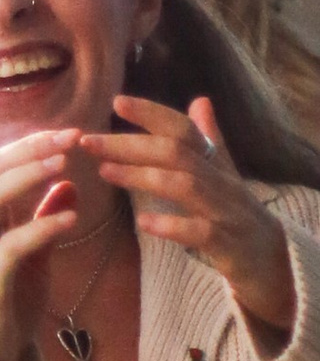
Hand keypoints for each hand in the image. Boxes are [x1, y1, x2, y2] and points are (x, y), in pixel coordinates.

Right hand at [0, 131, 90, 360]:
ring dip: (27, 177)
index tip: (68, 133)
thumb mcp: (33, 254)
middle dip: (29, 150)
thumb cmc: (8, 303)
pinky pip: (9, 248)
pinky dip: (39, 227)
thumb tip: (68, 182)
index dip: (29, 145)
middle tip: (70, 137)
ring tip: (64, 164)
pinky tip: (71, 217)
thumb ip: (44, 218)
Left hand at [86, 96, 295, 332]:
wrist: (271, 261)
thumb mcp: (222, 174)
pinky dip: (172, 224)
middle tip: (89, 142)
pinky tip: (143, 222)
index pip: (183, 129)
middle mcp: (221, 181)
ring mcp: (225, 212)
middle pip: (176, 153)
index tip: (115, 101)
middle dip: (130, 144)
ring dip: (142, 176)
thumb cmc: (236, 214)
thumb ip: (207, 139)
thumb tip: (200, 99)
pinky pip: (200, 232)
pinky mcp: (227, 244)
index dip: (152, 113)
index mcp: (214, 163)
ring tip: (105, 172)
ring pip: (186, 186)